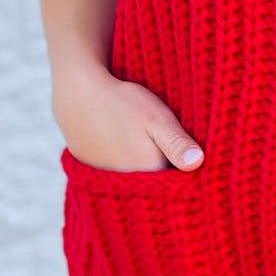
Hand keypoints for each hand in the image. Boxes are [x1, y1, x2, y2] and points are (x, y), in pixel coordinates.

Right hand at [53, 69, 203, 172]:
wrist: (78, 93)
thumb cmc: (122, 103)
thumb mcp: (157, 118)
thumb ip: (177, 143)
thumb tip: (197, 163)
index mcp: (149, 171)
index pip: (176, 176)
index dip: (183, 163)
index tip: (186, 148)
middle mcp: (127, 182)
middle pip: (155, 176)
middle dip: (163, 163)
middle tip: (160, 138)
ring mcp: (106, 176)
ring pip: (134, 174)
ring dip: (139, 163)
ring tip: (139, 139)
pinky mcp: (90, 168)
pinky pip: (113, 169)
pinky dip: (120, 160)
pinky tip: (121, 141)